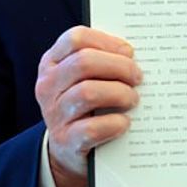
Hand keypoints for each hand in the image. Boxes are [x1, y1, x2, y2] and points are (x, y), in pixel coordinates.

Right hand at [35, 26, 142, 186]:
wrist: (69, 148)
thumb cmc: (86, 103)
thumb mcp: (87, 77)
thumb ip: (104, 59)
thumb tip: (132, 53)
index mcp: (53, 63)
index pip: (76, 39)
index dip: (107, 42)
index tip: (128, 52)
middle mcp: (48, 85)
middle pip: (84, 62)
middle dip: (119, 67)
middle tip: (137, 76)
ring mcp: (54, 114)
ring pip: (88, 93)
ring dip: (119, 93)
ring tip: (132, 99)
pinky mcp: (65, 140)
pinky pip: (92, 128)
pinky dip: (115, 123)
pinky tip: (124, 122)